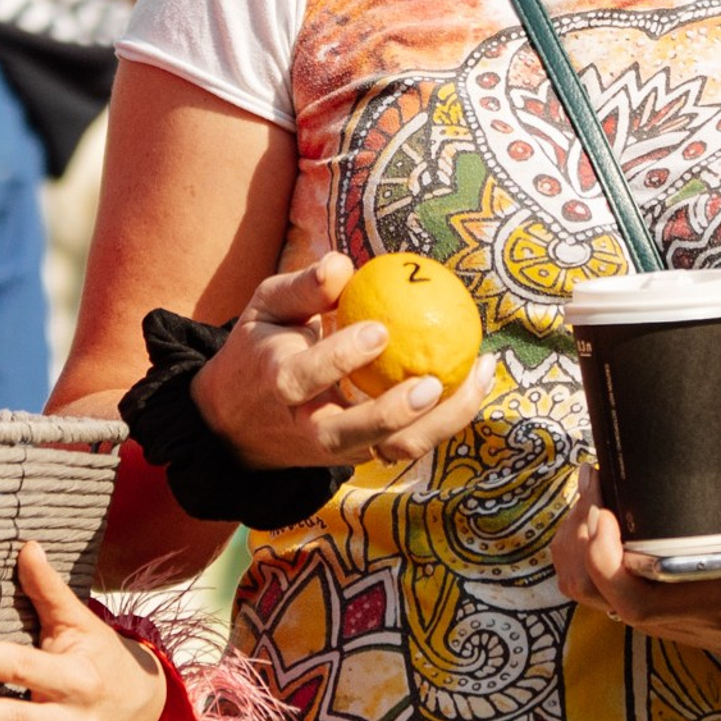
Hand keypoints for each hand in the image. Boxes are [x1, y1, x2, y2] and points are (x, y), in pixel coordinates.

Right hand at [191, 252, 491, 470]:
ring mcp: (338, 449)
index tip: (379, 329)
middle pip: (350, 434)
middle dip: (392, 415)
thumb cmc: (261, 347)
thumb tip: (343, 264)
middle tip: (433, 382)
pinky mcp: (364, 456)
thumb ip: (302, 287)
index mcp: (277, 384)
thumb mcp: (267, 308)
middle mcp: (307, 426)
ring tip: (480, 375)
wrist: (239, 423)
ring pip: (393, 449)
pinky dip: (449, 418)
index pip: (306, 377)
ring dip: (443, 421)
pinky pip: (411, 443)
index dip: (342, 357)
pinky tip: (478, 379)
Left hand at [549, 424, 720, 667]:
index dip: (604, 556)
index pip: (635, 597)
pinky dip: (586, 558)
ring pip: (589, 594)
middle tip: (594, 480)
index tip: (603, 507)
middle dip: (580, 535)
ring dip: (577, 546)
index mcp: (711, 598)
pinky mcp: (653, 616)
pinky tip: (598, 518)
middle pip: (595, 590)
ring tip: (591, 493)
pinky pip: (599, 594)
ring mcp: (658, 619)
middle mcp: (675, 616)